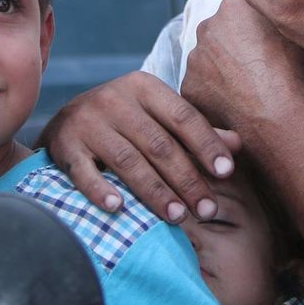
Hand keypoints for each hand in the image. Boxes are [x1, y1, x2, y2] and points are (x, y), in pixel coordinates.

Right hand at [37, 71, 240, 222]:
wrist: (66, 119)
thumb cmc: (126, 120)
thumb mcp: (158, 116)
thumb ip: (195, 131)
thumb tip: (237, 145)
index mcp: (145, 87)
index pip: (183, 116)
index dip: (206, 144)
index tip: (226, 173)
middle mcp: (116, 99)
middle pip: (159, 144)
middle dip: (187, 179)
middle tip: (207, 209)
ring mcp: (88, 121)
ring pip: (128, 161)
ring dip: (156, 192)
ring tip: (179, 217)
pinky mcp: (65, 144)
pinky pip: (84, 171)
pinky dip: (100, 190)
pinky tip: (118, 208)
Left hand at [181, 0, 303, 130]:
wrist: (277, 113)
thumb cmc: (293, 72)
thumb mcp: (296, 32)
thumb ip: (278, 18)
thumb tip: (279, 19)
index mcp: (233, 6)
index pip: (239, 12)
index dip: (253, 30)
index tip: (264, 46)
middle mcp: (207, 27)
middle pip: (219, 35)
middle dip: (232, 49)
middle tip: (255, 69)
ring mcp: (194, 58)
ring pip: (207, 62)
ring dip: (221, 73)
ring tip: (246, 91)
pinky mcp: (188, 88)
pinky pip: (201, 90)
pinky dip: (214, 97)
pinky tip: (234, 106)